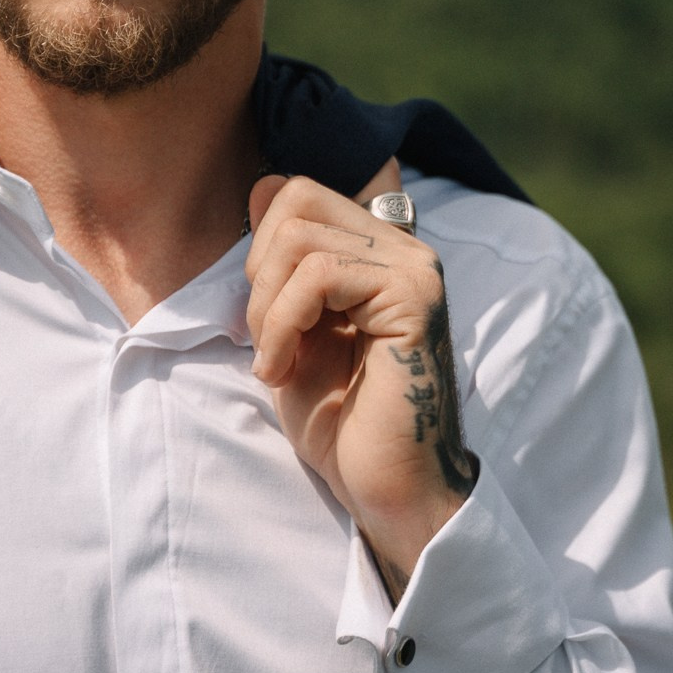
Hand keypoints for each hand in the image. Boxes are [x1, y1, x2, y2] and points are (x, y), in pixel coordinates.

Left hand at [245, 166, 477, 592]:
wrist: (387, 488)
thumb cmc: (341, 421)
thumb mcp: (291, 328)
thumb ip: (281, 264)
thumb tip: (263, 184)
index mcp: (377, 252)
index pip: (298, 193)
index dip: (260, 249)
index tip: (267, 319)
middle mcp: (404, 249)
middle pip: (296, 200)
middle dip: (259, 272)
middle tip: (270, 341)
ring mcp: (414, 269)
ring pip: (300, 239)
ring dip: (267, 307)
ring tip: (279, 361)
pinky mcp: (413, 296)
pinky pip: (320, 274)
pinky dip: (283, 323)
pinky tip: (284, 370)